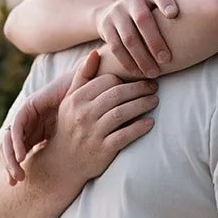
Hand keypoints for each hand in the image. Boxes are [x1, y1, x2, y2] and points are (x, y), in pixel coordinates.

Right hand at [2, 48, 157, 186]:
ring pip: (123, 113)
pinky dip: (139, 128)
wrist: (62, 164)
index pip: (107, 81)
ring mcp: (93, 133)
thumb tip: (95, 53)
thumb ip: (82, 77)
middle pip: (117, 95)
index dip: (125, 80)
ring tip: (155, 101)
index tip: (137, 80)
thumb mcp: (69, 101)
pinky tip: (150, 123)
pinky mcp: (103, 150)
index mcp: (75, 100)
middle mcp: (83, 115)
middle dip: (139, 89)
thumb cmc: (70, 127)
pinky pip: (125, 135)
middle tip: (153, 87)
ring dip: (143, 105)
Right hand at [96, 0, 178, 78]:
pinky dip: (127, 62)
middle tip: (167, 60)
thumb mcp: (160, 9)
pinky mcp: (105, 26)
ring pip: (128, 37)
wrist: (111, 13)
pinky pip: (115, 47)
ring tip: (155, 73)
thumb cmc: (149, 15)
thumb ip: (178, 13)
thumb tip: (213, 19)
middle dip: (155, 42)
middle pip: (143, 20)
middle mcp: (131, 0)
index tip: (175, 14)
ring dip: (142, 57)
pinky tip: (138, 72)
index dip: (165, 2)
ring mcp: (116, 12)